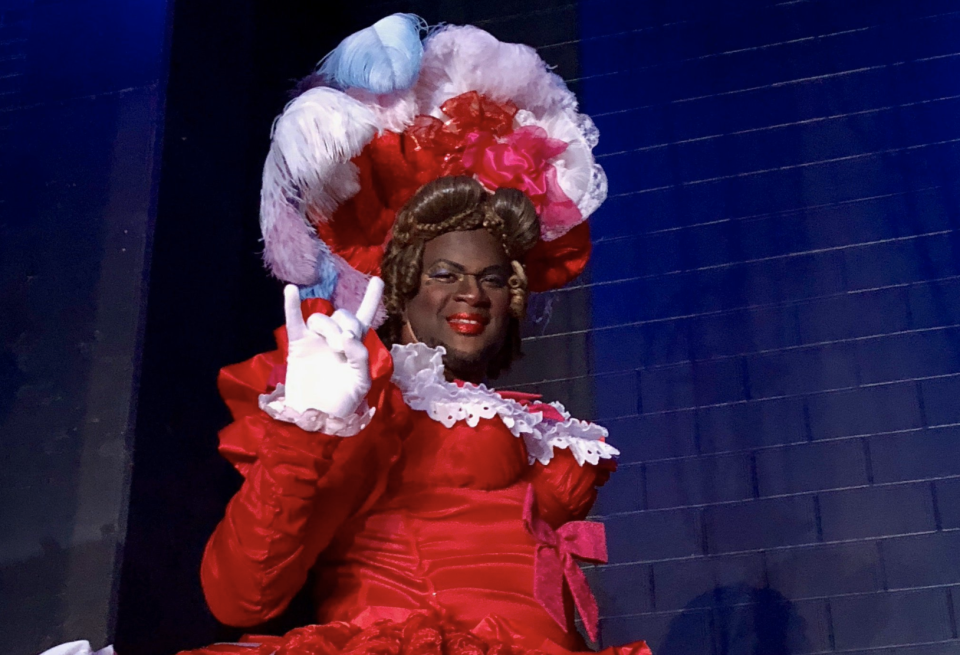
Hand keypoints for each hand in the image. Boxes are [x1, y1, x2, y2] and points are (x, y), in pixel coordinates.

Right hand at [282, 277, 383, 417]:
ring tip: (331, 345)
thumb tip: (346, 337)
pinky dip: (290, 304)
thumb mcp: (361, 383)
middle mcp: (336, 338)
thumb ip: (360, 357)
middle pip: (343, 315)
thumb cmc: (342, 402)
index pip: (365, 317)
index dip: (371, 298)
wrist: (317, 417)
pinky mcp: (298, 344)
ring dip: (328, 327)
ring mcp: (316, 340)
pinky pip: (294, 320)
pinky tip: (290, 290)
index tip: (377, 280)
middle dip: (346, 325)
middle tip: (344, 346)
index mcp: (355, 346)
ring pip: (321, 318)